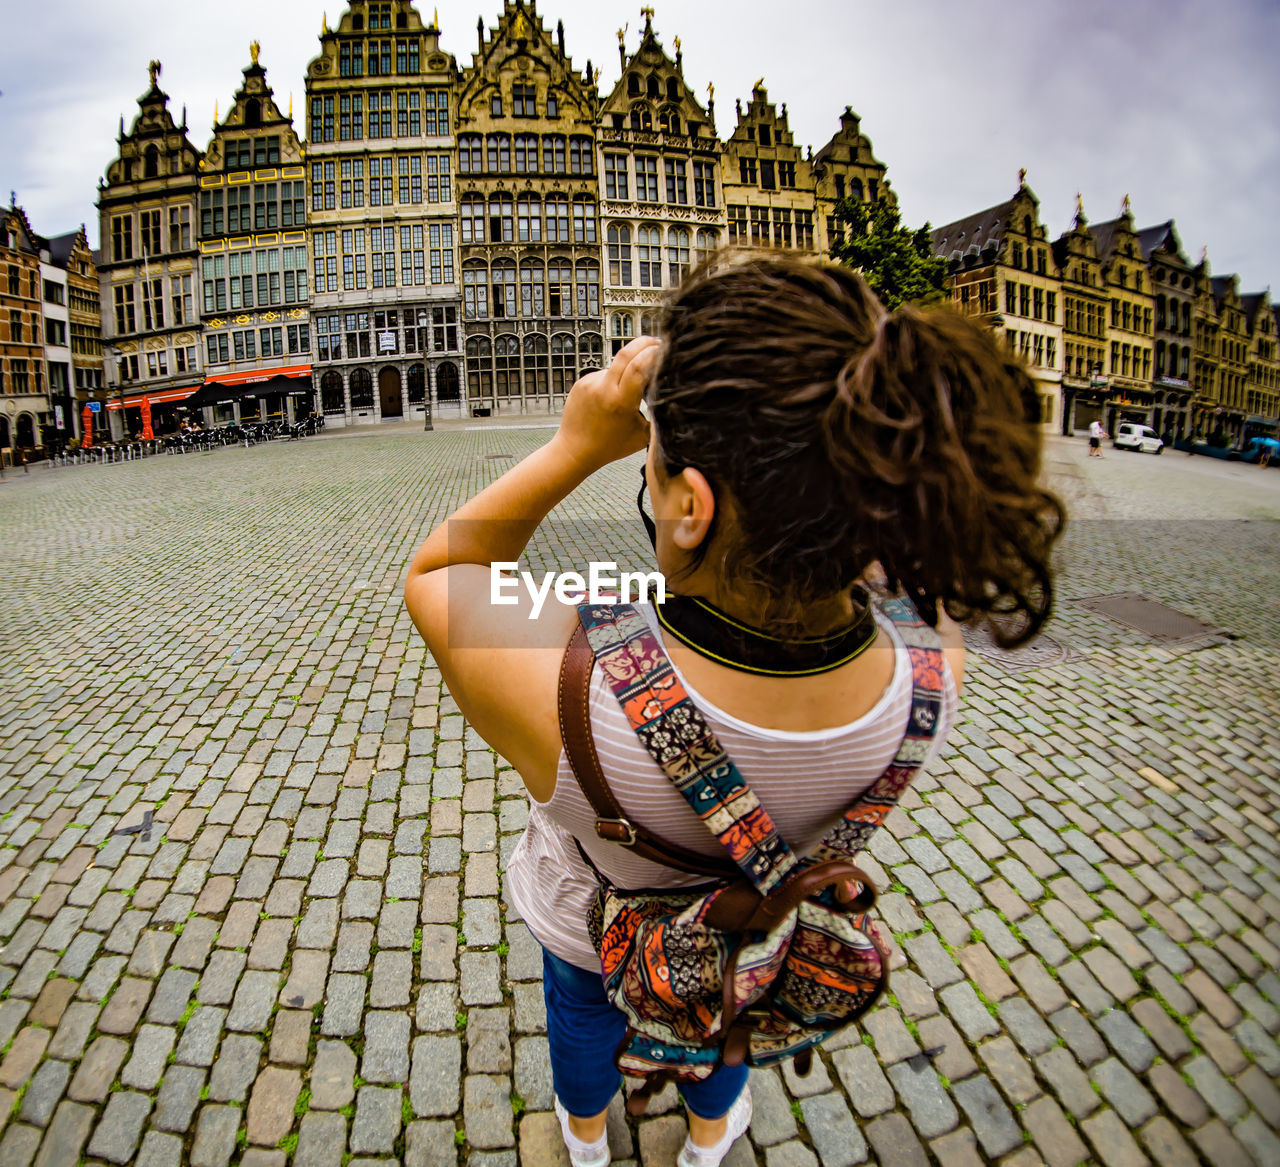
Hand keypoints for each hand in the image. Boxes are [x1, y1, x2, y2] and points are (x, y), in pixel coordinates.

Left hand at [554, 336, 659, 473]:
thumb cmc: (609, 447)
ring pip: (616, 364)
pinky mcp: (581, 382)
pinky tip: (612, 397)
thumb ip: (657, 416)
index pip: (638, 366)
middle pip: (626, 352)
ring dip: (628, 367)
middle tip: (657, 343)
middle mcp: (603, 389)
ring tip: (631, 388)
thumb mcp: (642, 436)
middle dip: (645, 343)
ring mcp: (589, 383)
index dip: (654, 353)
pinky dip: (614, 379)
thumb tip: (673, 398)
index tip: (665, 351)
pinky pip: (604, 373)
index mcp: (620, 402)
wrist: (574, 451)